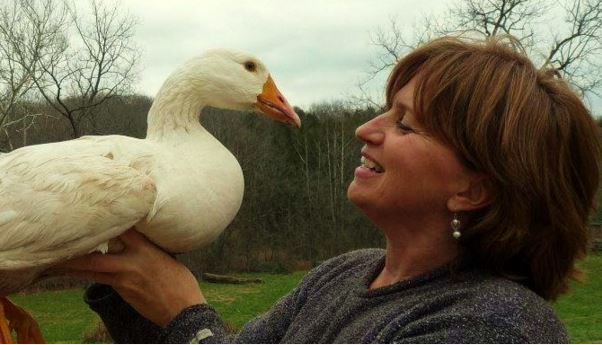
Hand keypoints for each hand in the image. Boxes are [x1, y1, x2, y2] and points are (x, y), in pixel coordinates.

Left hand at [56, 228, 205, 326]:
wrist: (182, 309)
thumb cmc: (181, 282)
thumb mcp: (167, 257)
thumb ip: (150, 247)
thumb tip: (139, 238)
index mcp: (145, 250)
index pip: (121, 230)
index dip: (106, 221)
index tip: (92, 214)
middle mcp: (130, 264)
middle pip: (94, 257)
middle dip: (74, 253)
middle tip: (57, 245)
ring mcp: (123, 281)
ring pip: (92, 271)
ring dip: (74, 267)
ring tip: (56, 262)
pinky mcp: (122, 293)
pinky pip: (103, 280)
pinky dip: (93, 274)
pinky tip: (84, 272)